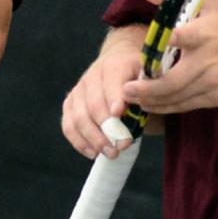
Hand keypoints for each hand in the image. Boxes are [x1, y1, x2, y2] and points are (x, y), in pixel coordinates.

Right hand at [61, 39, 145, 159]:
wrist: (120, 66)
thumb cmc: (139, 79)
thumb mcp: (149, 79)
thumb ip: (146, 91)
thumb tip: (137, 105)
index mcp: (113, 65)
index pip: (111, 82)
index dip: (114, 98)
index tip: (119, 114)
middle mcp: (91, 77)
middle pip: (93, 105)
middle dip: (107, 128)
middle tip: (122, 146)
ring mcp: (78, 91)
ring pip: (78, 118)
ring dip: (94, 139)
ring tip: (111, 153)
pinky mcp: (70, 105)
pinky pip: (68, 126)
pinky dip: (79, 142)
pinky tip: (93, 153)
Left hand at [124, 0, 217, 114]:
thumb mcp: (211, 4)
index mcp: (204, 34)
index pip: (184, 36)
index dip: (169, 40)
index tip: (150, 46)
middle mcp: (206, 60)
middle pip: (172, 81)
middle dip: (146, 88)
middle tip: (126, 90)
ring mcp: (211, 81)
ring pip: (176, 97)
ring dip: (152, 101)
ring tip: (132, 99)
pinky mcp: (216, 97)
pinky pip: (186, 105)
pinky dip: (167, 107)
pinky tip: (153, 106)